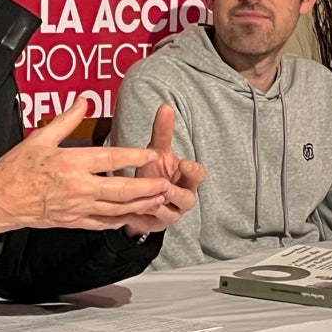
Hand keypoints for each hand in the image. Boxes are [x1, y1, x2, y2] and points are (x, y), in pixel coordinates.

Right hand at [0, 98, 182, 244]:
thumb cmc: (15, 170)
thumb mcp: (39, 139)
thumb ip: (66, 120)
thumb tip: (83, 101)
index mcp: (71, 163)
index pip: (111, 158)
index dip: (134, 156)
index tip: (152, 153)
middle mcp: (78, 187)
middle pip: (121, 189)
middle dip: (147, 187)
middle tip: (166, 182)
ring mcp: (77, 208)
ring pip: (117, 209)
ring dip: (140, 204)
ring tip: (158, 199)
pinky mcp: (73, 221)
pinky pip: (102, 223)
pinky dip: (120, 220)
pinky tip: (131, 216)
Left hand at [122, 103, 205, 238]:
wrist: (141, 197)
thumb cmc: (155, 171)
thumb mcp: (157, 152)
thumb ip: (163, 133)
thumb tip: (165, 106)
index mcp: (187, 179)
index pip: (199, 175)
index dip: (194, 171)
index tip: (184, 164)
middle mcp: (182, 197)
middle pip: (189, 199)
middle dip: (177, 193)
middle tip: (165, 186)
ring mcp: (170, 213)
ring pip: (171, 215)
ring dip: (160, 207)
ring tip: (149, 200)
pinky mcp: (155, 225)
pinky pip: (152, 225)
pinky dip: (143, 218)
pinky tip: (132, 211)